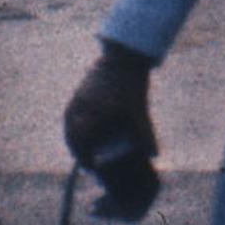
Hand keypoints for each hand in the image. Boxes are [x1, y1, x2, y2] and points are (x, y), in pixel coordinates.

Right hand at [62, 42, 155, 171]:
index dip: (86, 159)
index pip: (82, 144)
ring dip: (75, 140)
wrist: (124, 56)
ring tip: (84, 150)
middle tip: (88, 162)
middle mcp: (81, 109)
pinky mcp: (78, 93)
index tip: (92, 168)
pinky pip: (71, 116)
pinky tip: (82, 132)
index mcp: (94, 114)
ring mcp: (77, 100)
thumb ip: (145, 133)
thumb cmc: (132, 83)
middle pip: (73, 138)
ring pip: (70, 127)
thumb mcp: (139, 109)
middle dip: (79, 152)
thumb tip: (154, 155)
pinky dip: (75, 127)